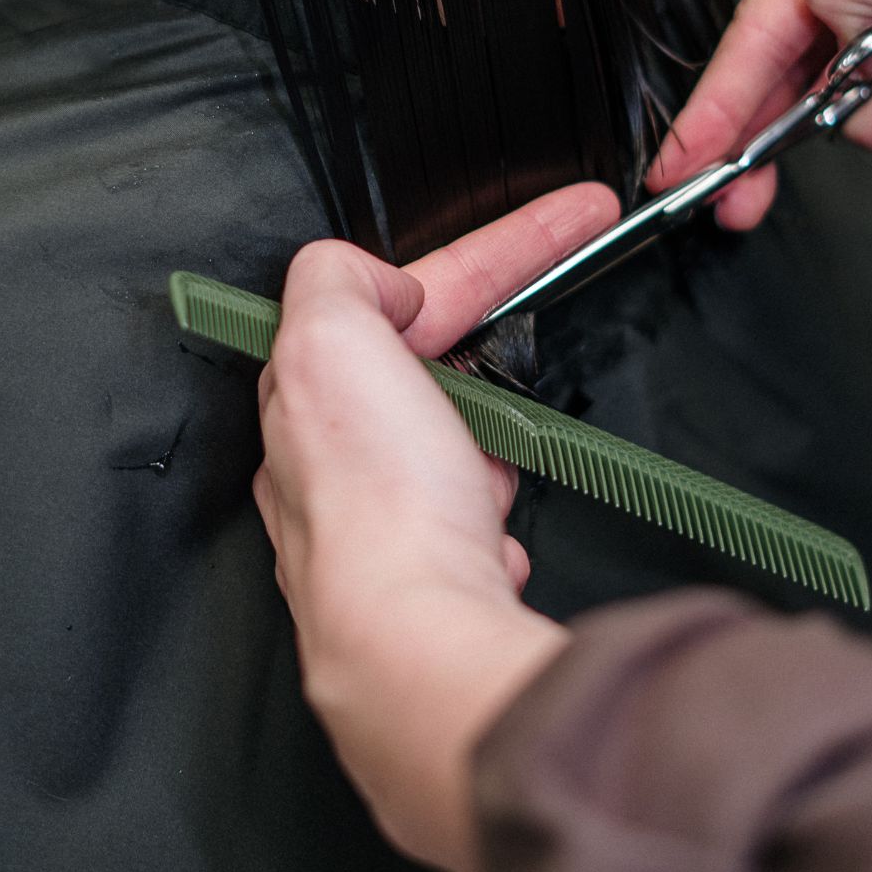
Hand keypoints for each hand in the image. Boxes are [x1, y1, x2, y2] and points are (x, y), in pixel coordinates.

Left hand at [253, 182, 618, 871]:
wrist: (419, 653)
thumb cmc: (377, 508)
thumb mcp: (329, 339)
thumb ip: (339, 278)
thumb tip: (381, 283)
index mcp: (297, 405)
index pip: (397, 301)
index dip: (493, 253)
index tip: (574, 217)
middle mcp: (321, 479)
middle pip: (420, 384)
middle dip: (478, 370)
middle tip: (520, 372)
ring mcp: (376, 540)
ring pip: (451, 460)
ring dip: (486, 453)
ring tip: (492, 472)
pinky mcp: (428, 594)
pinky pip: (473, 536)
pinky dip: (492, 527)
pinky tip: (495, 541)